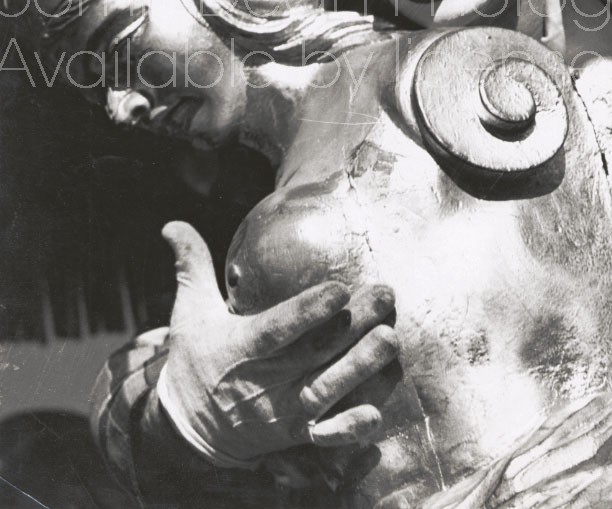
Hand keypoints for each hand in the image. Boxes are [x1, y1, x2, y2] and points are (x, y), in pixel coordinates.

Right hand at [157, 221, 397, 467]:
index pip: (278, 329)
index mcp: (241, 347)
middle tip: (385, 297)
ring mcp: (282, 411)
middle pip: (314, 354)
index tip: (339, 289)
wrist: (189, 428)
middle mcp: (265, 381)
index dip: (308, 312)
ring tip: (390, 339)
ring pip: (326, 390)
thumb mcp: (189, 311)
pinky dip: (349, 428)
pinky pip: (325, 434)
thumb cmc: (196, 358)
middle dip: (353, 327)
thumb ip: (191, 265)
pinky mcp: (295, 433)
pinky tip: (375, 414)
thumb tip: (172, 224)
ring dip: (361, 368)